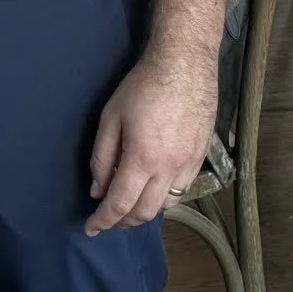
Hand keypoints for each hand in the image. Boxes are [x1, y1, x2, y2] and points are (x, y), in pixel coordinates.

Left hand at [85, 50, 215, 235]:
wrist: (184, 63)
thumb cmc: (143, 85)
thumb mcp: (111, 117)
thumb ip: (102, 158)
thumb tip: (97, 190)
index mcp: (143, 158)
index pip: (120, 204)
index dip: (103, 221)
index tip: (91, 228)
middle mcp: (169, 168)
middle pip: (145, 212)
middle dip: (123, 221)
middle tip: (108, 218)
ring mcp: (189, 164)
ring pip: (166, 205)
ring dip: (145, 211)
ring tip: (130, 205)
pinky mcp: (201, 157)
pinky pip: (183, 189)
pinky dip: (165, 197)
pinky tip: (154, 189)